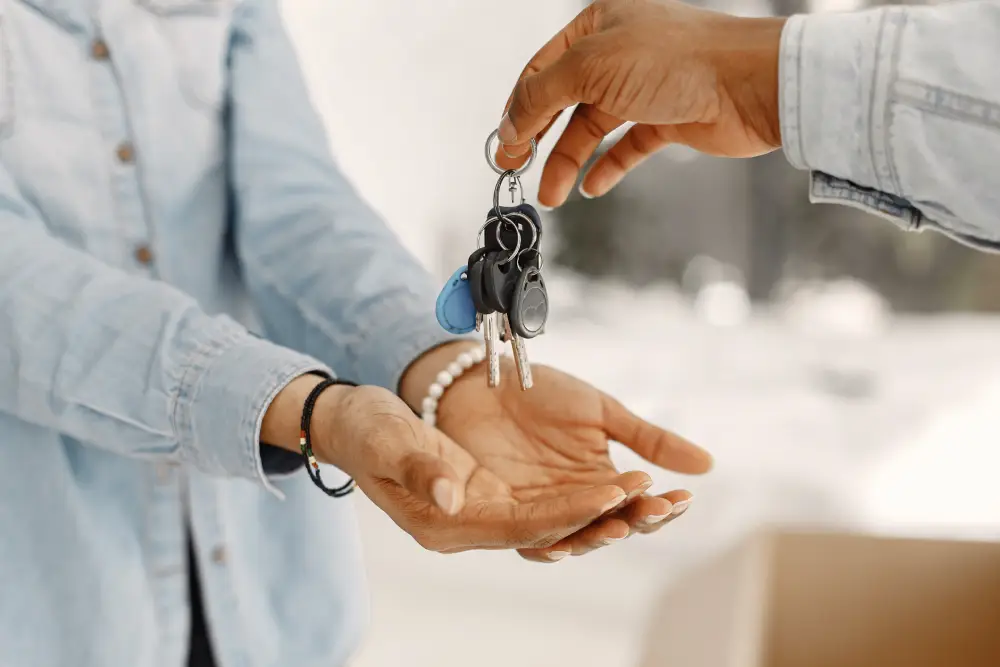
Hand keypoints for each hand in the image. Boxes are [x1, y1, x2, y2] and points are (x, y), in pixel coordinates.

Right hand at [264, 375, 628, 552]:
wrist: (353, 421)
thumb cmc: (364, 430)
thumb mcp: (385, 440)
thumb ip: (419, 468)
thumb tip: (451, 496)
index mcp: (444, 523)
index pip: (519, 524)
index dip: (568, 511)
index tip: (613, 493)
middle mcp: (468, 524)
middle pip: (547, 527)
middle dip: (599, 515)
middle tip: (651, 496)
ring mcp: (481, 509)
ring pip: (552, 516)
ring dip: (598, 507)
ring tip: (649, 491)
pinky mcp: (489, 491)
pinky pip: (544, 499)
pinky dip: (580, 493)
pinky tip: (615, 481)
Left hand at [434, 358, 712, 561]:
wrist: (483, 382)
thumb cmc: (541, 392)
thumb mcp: (603, 412)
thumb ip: (650, 440)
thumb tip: (708, 465)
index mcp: (604, 480)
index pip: (642, 503)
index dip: (664, 504)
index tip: (683, 497)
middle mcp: (577, 502)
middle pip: (615, 525)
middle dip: (637, 521)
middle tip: (654, 510)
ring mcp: (542, 510)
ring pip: (577, 538)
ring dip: (599, 535)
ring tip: (620, 526)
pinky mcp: (506, 513)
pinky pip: (529, 539)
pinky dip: (547, 544)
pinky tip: (563, 543)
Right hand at [494, 0, 785, 205]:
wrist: (749, 84)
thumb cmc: (679, 58)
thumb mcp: (591, 66)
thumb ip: (542, 93)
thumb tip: (509, 120)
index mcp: (598, 25)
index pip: (542, 70)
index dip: (519, 108)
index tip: (505, 144)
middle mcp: (619, 53)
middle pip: (563, 101)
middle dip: (538, 138)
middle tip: (516, 168)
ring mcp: (643, 87)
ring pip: (592, 129)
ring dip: (568, 162)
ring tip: (552, 195)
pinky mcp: (666, 119)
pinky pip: (626, 147)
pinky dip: (607, 167)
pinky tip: (592, 186)